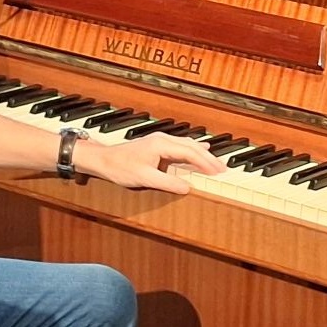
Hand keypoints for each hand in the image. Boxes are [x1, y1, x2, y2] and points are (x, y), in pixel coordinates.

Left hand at [75, 132, 225, 193]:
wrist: (103, 159)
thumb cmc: (120, 167)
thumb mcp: (145, 179)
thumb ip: (167, 183)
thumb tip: (187, 187)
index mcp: (162, 145)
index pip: (190, 153)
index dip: (205, 163)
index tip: (218, 172)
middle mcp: (163, 139)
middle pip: (192, 146)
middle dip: (209, 157)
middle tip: (223, 169)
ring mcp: (160, 140)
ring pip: (188, 144)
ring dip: (203, 153)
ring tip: (216, 162)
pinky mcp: (157, 145)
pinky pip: (181, 145)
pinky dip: (194, 150)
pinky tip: (200, 149)